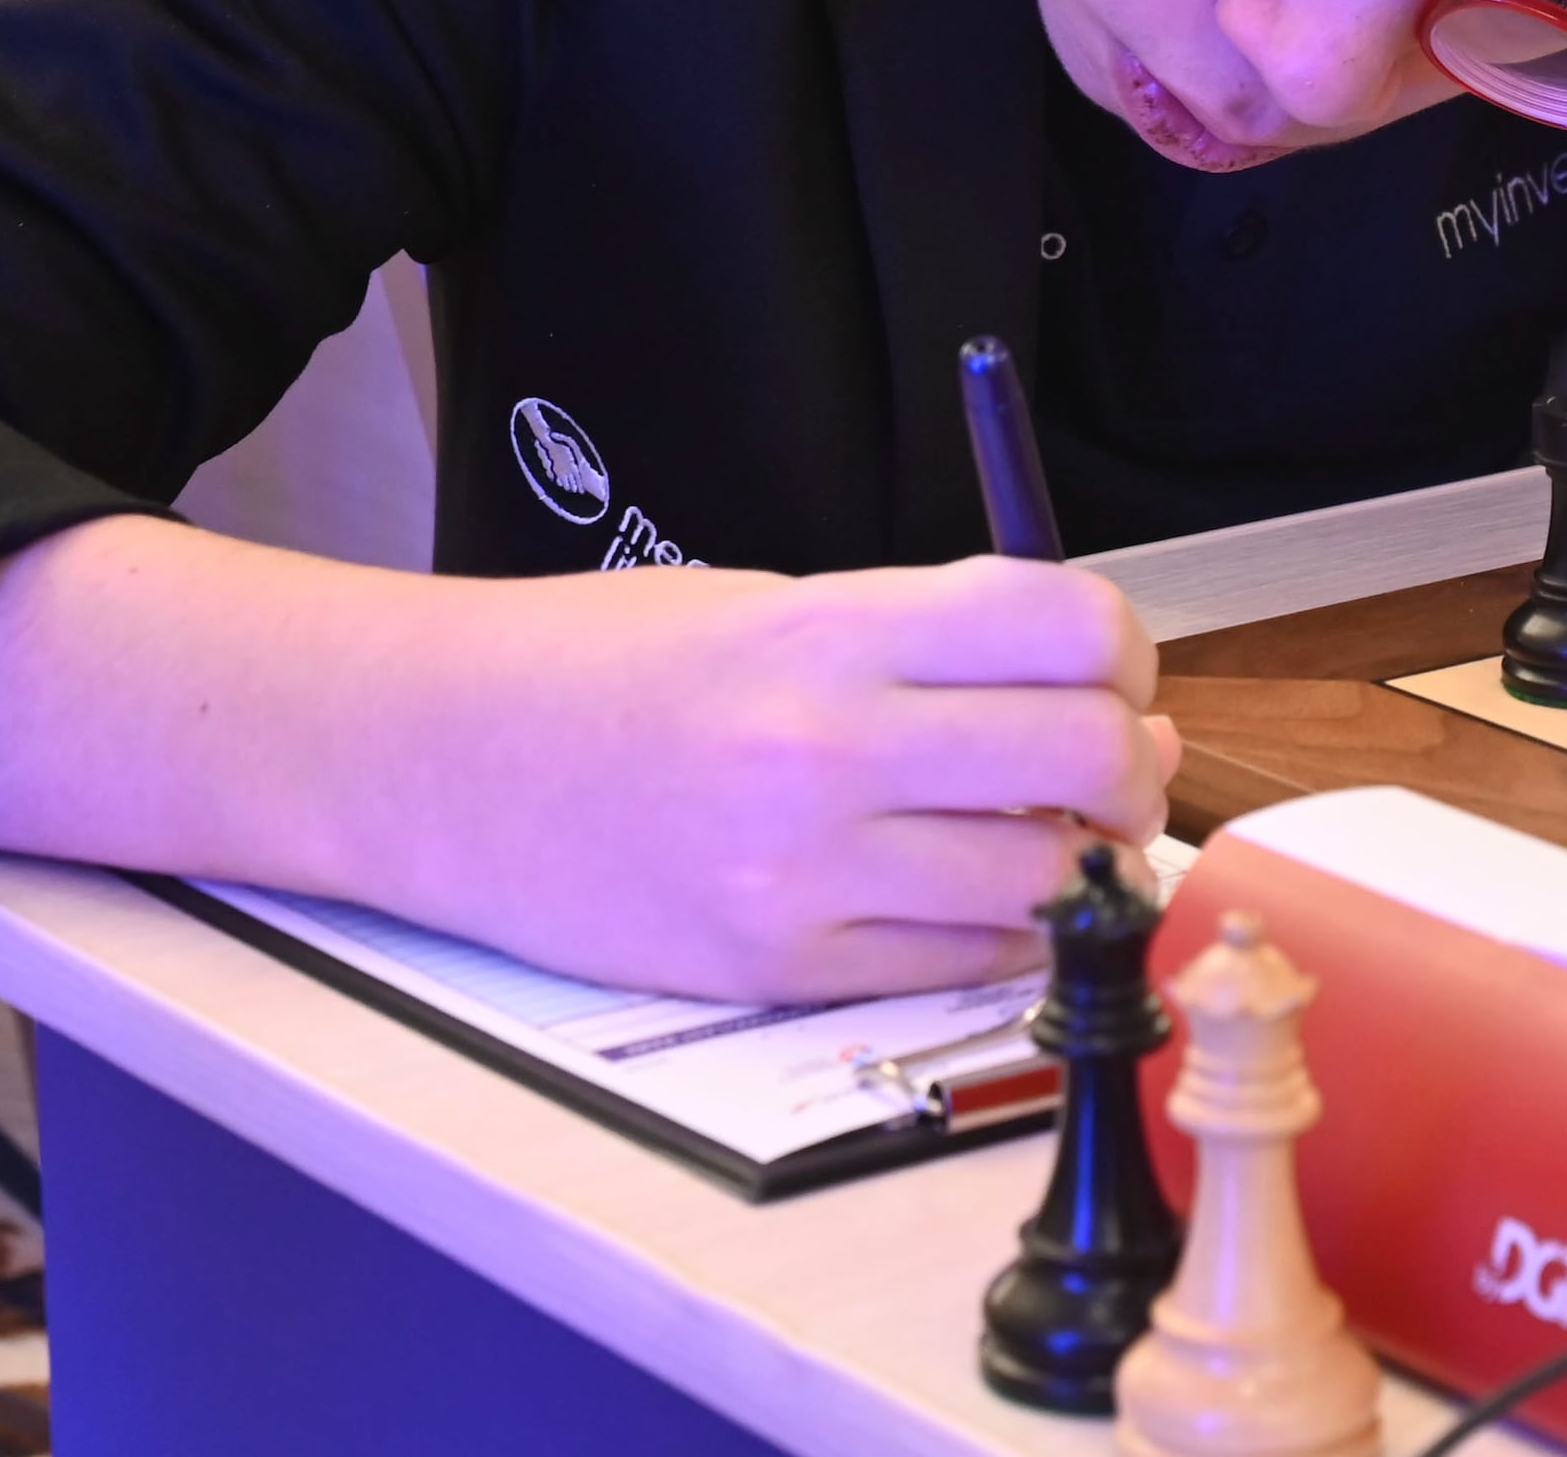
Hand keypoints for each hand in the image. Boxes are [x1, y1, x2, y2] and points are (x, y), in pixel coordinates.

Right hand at [357, 557, 1173, 999]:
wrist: (435, 757)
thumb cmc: (593, 666)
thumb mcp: (761, 600)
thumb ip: (912, 640)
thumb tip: (1070, 687)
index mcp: (830, 628)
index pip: (1064, 624)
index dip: (1123, 647)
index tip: (1115, 668)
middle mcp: (830, 747)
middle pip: (1084, 754)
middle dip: (1131, 760)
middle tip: (1115, 759)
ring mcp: (805, 871)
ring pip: (1045, 880)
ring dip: (1085, 862)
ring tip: (1061, 835)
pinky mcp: (777, 966)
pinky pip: (963, 964)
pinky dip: (1007, 935)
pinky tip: (987, 898)